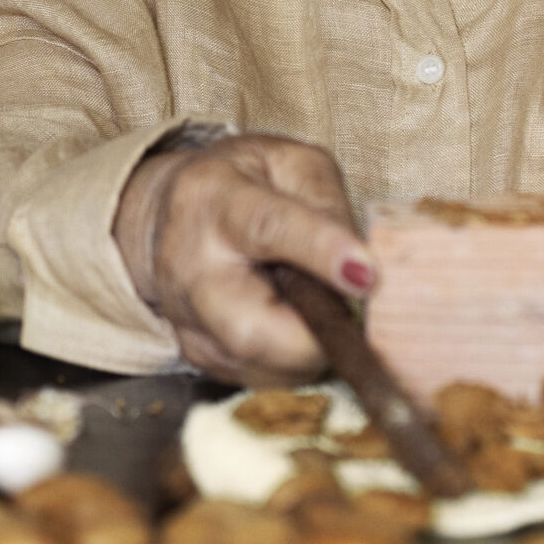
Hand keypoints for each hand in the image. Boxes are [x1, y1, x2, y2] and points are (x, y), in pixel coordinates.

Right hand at [111, 131, 374, 385]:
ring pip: (270, 367)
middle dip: (317, 334)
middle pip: (252, 331)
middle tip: (351, 306)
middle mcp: (192, 269)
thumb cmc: (245, 184)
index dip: (321, 252)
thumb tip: (362, 267)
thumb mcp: (291, 164)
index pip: (268, 228)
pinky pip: (268, 378)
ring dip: (313, 345)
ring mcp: (189, 322)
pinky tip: (290, 320)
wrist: (174, 218)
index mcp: (216, 200)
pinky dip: (295, 359)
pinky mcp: (200, 358)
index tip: (368, 275)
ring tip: (310, 301)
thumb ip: (328, 203)